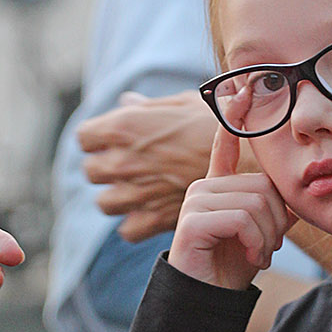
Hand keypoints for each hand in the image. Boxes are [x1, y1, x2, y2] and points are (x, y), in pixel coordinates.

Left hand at [79, 89, 217, 240]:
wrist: (247, 160)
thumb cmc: (218, 125)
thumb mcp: (183, 103)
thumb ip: (149, 107)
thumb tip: (126, 102)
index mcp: (125, 126)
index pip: (84, 137)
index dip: (97, 141)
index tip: (113, 142)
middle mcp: (124, 160)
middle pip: (91, 171)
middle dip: (106, 170)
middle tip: (130, 168)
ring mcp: (136, 192)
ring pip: (105, 203)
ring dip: (118, 198)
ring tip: (141, 193)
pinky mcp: (153, 219)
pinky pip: (127, 229)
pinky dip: (136, 224)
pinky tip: (153, 213)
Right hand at [169, 124, 294, 290]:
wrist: (211, 299)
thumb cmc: (234, 263)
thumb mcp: (261, 230)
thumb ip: (273, 206)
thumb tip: (294, 189)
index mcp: (219, 184)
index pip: (227, 142)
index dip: (234, 116)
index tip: (242, 90)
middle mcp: (204, 187)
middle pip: (261, 186)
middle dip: (275, 221)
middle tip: (267, 246)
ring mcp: (195, 201)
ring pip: (254, 203)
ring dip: (267, 236)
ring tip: (259, 253)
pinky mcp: (192, 221)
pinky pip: (241, 219)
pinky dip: (256, 242)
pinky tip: (252, 257)